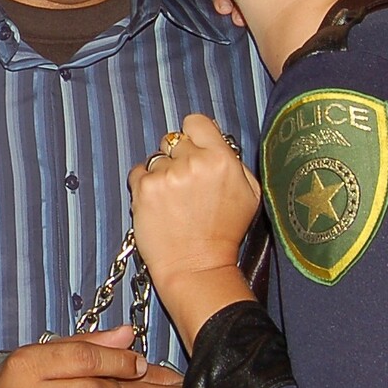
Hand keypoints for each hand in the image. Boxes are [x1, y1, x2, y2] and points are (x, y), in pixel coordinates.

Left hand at [129, 114, 261, 286]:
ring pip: (155, 157)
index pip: (196, 121)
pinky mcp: (144, 189)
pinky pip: (138, 172)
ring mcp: (167, 175)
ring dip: (161, 173)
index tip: (193, 148)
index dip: (193, 134)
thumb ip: (233, 161)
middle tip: (185, 184)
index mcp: (222, 159)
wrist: (197, 266)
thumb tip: (215, 140)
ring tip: (173, 199)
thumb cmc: (225, 233)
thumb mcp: (249, 193)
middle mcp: (193, 162)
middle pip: (174, 139)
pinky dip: (145, 185)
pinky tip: (158, 203)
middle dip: (177, 157)